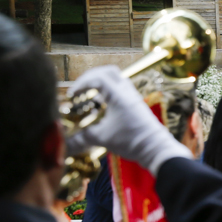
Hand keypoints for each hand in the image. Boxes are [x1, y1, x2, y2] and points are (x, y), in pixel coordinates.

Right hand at [65, 66, 189, 175]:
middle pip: (108, 72)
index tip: (72, 95)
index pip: (97, 78)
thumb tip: (64, 145)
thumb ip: (81, 139)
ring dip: (101, 84)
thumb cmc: (132, 141)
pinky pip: (121, 90)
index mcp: (118, 95)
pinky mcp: (136, 105)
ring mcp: (133, 97)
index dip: (81, 84)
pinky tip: (101, 107)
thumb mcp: (103, 138)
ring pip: (116, 80)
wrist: (157, 149)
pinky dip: (109, 93)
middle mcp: (127, 92)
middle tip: (80, 88)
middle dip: (91, 77)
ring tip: (89, 97)